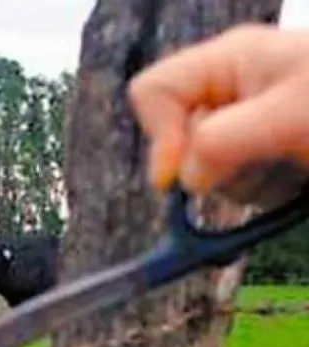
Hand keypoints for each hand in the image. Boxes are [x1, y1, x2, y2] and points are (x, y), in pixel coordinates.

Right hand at [128, 23, 308, 194]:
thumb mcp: (287, 118)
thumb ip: (222, 141)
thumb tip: (182, 177)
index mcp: (228, 60)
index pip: (152, 91)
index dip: (158, 135)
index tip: (179, 176)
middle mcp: (229, 88)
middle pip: (175, 137)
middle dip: (208, 166)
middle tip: (258, 167)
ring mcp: (244, 120)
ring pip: (203, 166)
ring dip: (239, 182)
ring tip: (285, 171)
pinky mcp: (261, 150)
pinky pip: (233, 180)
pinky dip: (256, 189)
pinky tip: (290, 180)